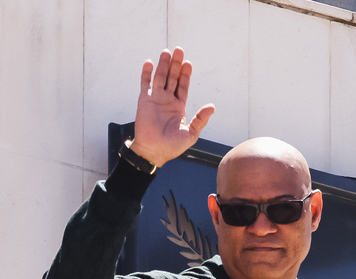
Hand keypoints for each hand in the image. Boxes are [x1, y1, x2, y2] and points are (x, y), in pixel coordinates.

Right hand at [130, 46, 214, 167]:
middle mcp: (167, 100)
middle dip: (176, 64)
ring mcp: (155, 99)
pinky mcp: (144, 101)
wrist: (153, 152)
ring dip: (163, 65)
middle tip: (179, 50)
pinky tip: (149, 62)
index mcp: (178, 107)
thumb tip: (212, 106)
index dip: (185, 74)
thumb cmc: (172, 146)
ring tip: (167, 52)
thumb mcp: (191, 134)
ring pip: (160, 77)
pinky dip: (146, 73)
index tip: (188, 63)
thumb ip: (200, 120)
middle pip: (172, 77)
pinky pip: (145, 84)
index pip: (183, 86)